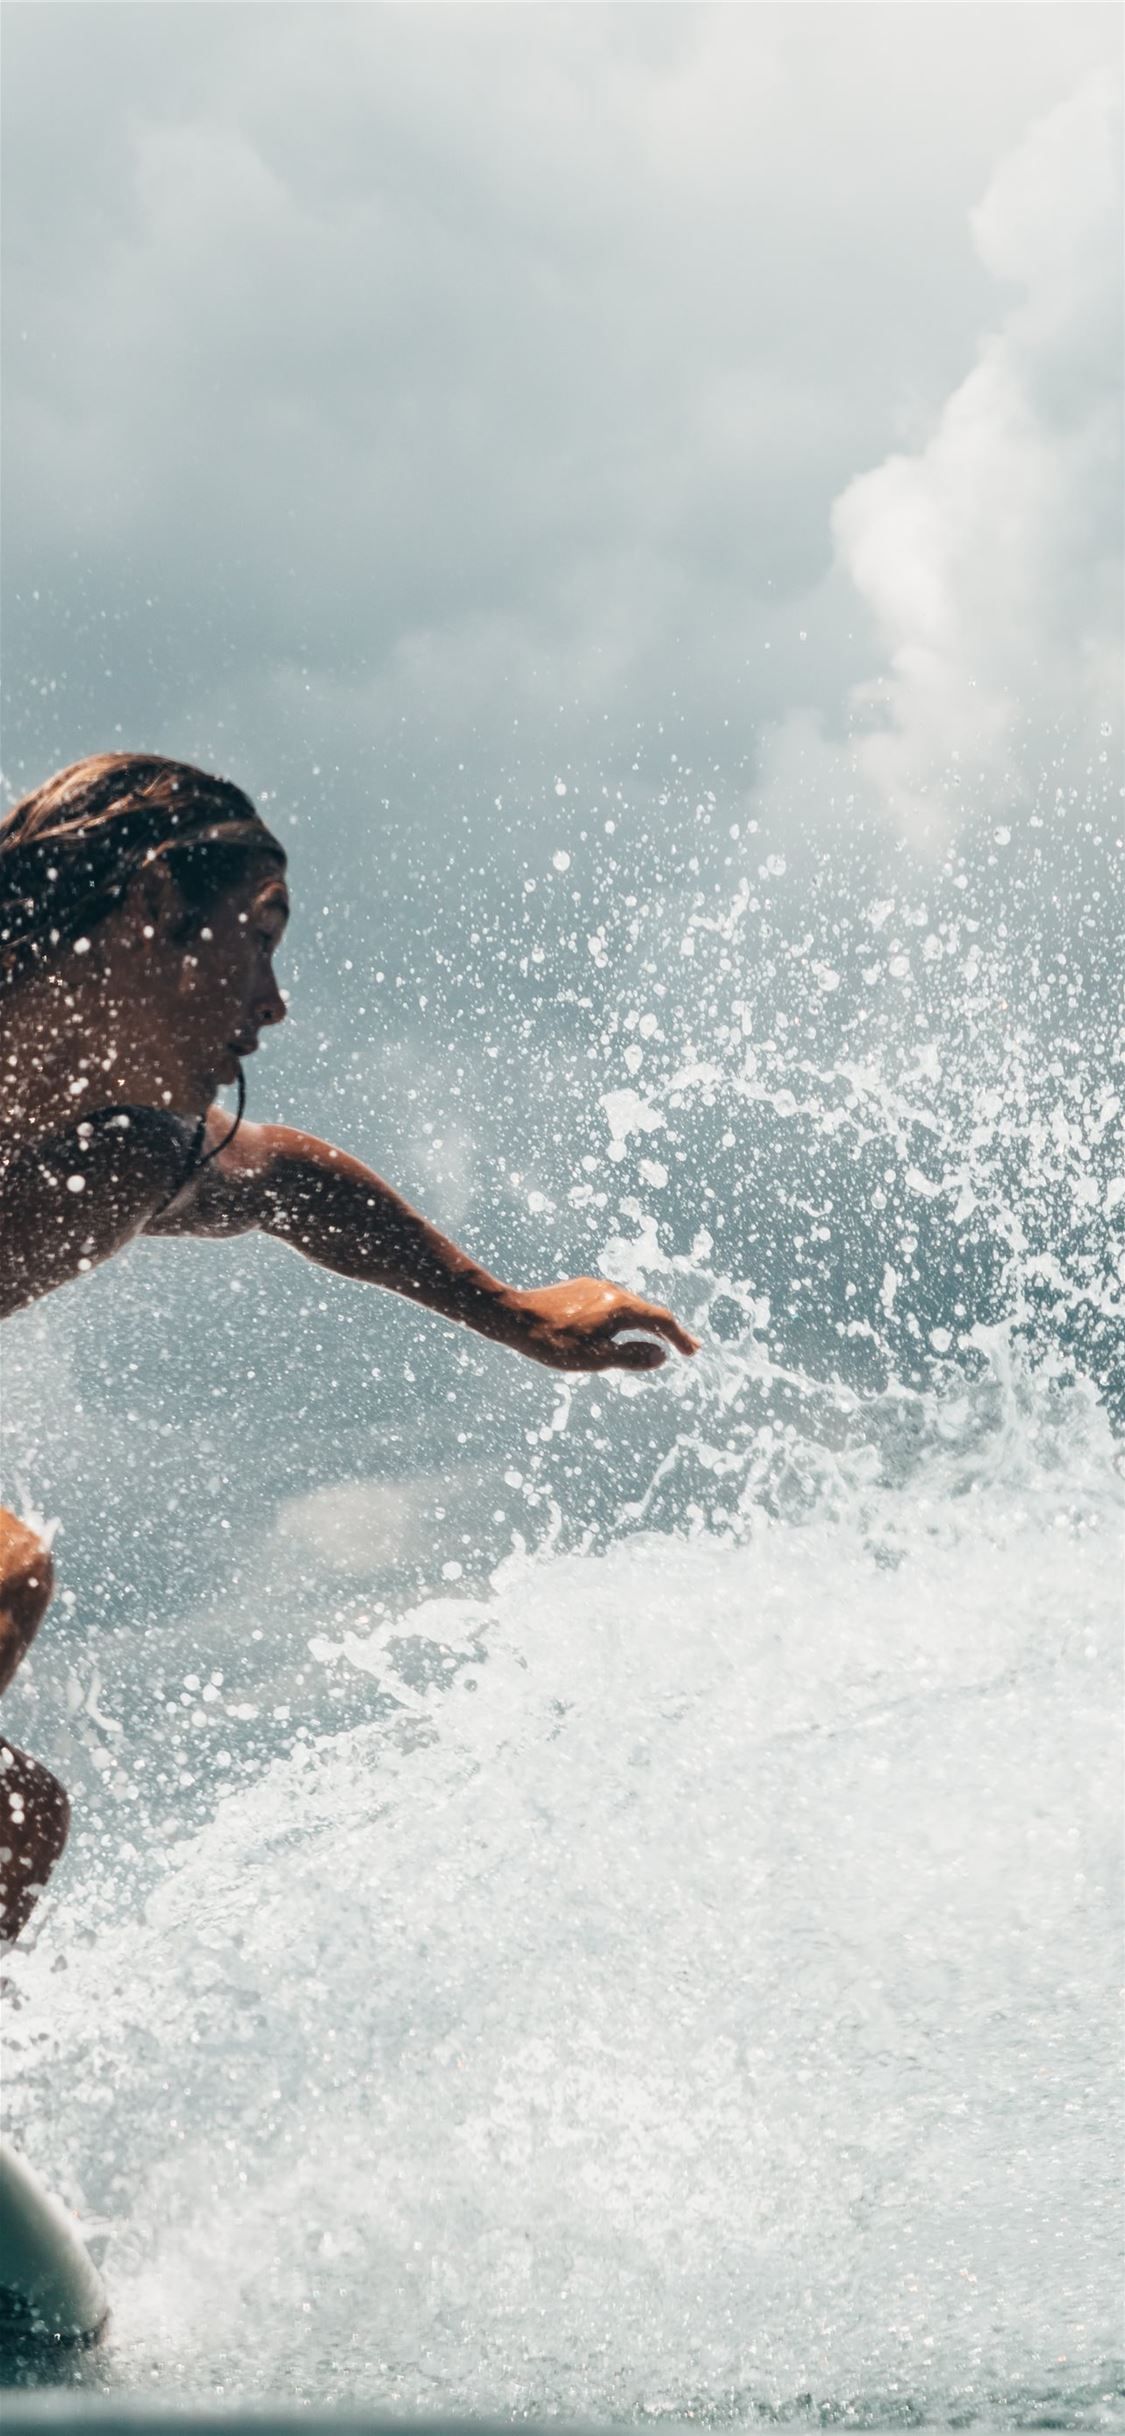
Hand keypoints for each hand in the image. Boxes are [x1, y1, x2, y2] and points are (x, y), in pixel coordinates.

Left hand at [508, 1278, 700, 1372]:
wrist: (513, 1315)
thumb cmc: (554, 1343)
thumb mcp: (596, 1358)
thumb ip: (632, 1357)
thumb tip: (662, 1355)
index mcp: (621, 1307)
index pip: (661, 1321)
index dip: (680, 1337)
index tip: (693, 1352)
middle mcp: (612, 1290)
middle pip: (647, 1311)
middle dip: (667, 1331)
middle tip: (685, 1348)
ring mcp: (594, 1287)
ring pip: (628, 1306)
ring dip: (644, 1324)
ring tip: (653, 1341)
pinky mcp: (578, 1289)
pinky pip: (610, 1303)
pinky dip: (623, 1318)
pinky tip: (615, 1329)